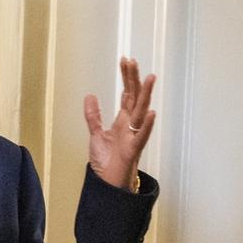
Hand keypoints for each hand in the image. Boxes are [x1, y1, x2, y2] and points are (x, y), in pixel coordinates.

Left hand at [84, 57, 156, 190]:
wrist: (107, 182)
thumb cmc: (106, 160)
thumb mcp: (95, 134)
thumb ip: (93, 115)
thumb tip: (90, 95)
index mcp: (123, 120)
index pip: (127, 93)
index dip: (126, 77)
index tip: (126, 60)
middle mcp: (131, 125)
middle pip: (135, 97)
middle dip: (133, 79)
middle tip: (132, 60)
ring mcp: (133, 135)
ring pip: (141, 111)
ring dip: (146, 95)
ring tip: (149, 78)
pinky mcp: (133, 149)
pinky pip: (142, 136)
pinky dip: (147, 125)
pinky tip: (151, 113)